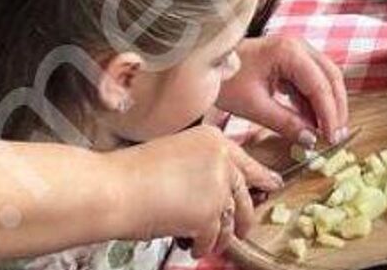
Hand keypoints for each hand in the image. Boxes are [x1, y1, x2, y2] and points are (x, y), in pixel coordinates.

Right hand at [112, 124, 280, 252]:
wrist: (114, 189)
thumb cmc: (132, 174)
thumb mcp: (176, 154)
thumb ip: (202, 165)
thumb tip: (217, 188)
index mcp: (213, 140)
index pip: (245, 161)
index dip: (260, 176)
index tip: (272, 183)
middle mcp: (221, 160)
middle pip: (245, 192)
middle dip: (245, 214)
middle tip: (245, 226)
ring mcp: (217, 188)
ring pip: (230, 219)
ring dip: (220, 235)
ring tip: (207, 242)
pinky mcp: (209, 214)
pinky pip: (213, 237)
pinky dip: (201, 246)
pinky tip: (191, 246)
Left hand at [216, 32, 348, 144]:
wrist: (207, 65)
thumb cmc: (226, 80)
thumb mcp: (254, 106)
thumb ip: (286, 123)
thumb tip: (311, 140)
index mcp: (289, 51)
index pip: (320, 85)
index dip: (329, 113)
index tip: (332, 138)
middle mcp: (299, 46)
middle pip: (330, 77)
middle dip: (335, 108)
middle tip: (336, 136)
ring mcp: (296, 51)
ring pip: (325, 78)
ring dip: (328, 105)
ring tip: (327, 133)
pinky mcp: (291, 60)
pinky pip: (311, 81)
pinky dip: (314, 102)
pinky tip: (313, 122)